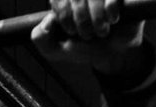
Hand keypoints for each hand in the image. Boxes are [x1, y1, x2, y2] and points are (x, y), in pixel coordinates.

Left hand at [31, 0, 145, 74]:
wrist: (115, 52)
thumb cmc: (86, 48)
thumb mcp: (57, 49)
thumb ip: (41, 39)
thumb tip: (47, 22)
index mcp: (62, 1)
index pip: (58, 0)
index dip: (65, 19)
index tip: (71, 32)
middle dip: (82, 23)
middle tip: (87, 35)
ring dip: (97, 21)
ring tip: (101, 31)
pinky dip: (111, 15)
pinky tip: (112, 21)